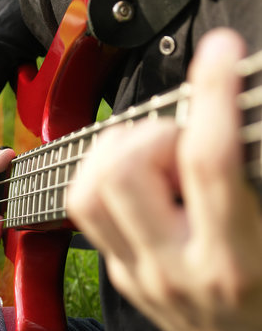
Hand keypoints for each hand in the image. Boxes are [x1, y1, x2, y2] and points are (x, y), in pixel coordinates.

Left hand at [67, 29, 261, 330]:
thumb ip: (255, 179)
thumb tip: (229, 126)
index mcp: (233, 259)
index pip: (209, 163)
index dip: (213, 98)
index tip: (219, 55)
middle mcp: (174, 268)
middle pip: (124, 174)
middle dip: (152, 134)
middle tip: (183, 139)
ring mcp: (139, 274)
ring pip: (88, 193)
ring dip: (114, 152)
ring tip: (153, 152)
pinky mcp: (122, 275)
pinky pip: (85, 212)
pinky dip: (100, 176)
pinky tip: (134, 175)